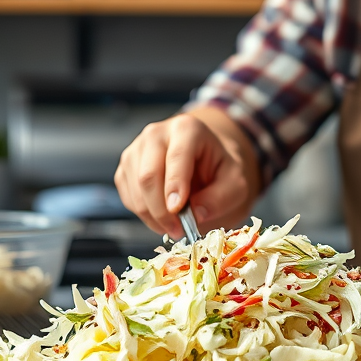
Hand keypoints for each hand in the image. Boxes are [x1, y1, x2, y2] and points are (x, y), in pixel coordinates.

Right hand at [114, 111, 255, 237]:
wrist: (204, 160)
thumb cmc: (219, 169)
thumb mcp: (235, 183)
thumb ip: (221, 197)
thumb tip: (197, 214)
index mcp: (187, 129)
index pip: (176, 158)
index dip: (174, 186)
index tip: (178, 212)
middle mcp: (156, 134)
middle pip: (148, 175)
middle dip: (161, 210)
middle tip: (178, 230)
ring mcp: (136, 150)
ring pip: (135, 189)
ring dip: (152, 216)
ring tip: (174, 226)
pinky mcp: (125, 168)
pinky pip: (128, 197)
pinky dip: (144, 214)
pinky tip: (162, 216)